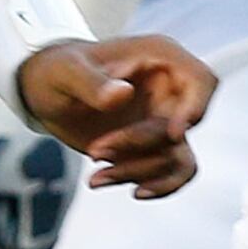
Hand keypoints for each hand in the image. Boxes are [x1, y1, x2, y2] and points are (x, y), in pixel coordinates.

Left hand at [18, 34, 209, 198]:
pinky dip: (157, 185)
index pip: (201, 80)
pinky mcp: (155, 145)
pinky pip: (174, 171)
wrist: (45, 92)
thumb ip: (91, 83)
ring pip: (177, 155)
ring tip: (96, 178)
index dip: (196, 107)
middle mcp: (170, 88)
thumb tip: (122, 95)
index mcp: (158, 57)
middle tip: (95, 152)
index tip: (174, 134)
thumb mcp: (65, 72)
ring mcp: (165, 118)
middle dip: (141, 145)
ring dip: (139, 171)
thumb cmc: (57, 70)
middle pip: (184, 126)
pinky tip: (132, 191)